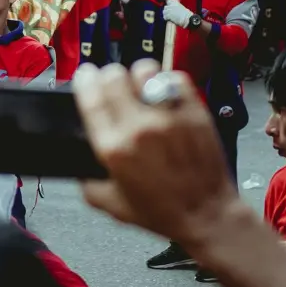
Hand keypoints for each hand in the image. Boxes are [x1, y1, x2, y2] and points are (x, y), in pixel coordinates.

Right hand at [73, 61, 238, 248]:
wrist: (206, 215)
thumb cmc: (163, 212)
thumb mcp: (114, 206)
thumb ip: (89, 184)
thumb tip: (79, 164)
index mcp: (115, 149)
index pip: (91, 97)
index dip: (84, 80)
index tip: (85, 76)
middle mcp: (140, 128)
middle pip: (114, 76)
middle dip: (108, 76)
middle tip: (112, 83)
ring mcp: (168, 117)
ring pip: (144, 71)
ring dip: (138, 76)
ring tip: (141, 87)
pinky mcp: (193, 112)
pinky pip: (174, 78)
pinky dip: (167, 81)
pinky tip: (165, 93)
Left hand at [162, 0, 192, 28]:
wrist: (187, 18)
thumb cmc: (186, 14)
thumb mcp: (180, 7)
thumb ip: (175, 6)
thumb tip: (172, 9)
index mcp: (175, 2)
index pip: (168, 1)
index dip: (168, 5)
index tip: (169, 8)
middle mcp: (171, 5)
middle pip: (165, 7)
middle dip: (166, 10)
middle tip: (168, 13)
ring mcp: (170, 10)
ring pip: (164, 12)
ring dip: (165, 14)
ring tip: (168, 17)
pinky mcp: (169, 15)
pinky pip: (165, 17)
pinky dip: (166, 18)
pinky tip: (168, 19)